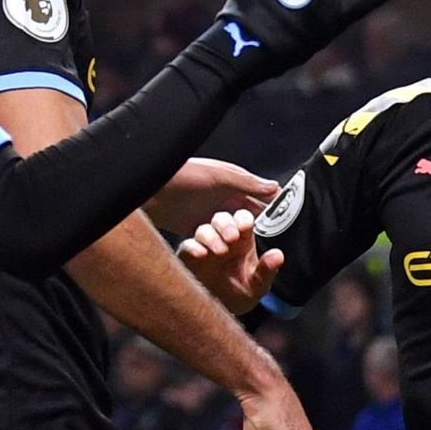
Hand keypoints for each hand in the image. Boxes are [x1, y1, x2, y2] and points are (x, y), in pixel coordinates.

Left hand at [146, 159, 279, 237]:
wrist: (148, 189)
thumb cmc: (183, 175)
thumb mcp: (220, 176)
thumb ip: (248, 183)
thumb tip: (275, 187)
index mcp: (233, 184)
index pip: (260, 197)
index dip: (272, 209)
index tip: (282, 222)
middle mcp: (224, 199)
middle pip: (247, 217)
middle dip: (251, 229)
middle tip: (250, 238)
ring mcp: (210, 214)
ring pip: (230, 231)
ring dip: (230, 239)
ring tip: (230, 246)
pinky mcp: (196, 228)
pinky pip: (212, 240)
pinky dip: (215, 245)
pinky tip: (218, 253)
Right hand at [179, 210, 284, 314]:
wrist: (219, 315)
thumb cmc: (238, 296)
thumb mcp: (257, 287)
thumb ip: (267, 271)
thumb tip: (277, 255)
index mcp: (242, 242)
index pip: (242, 219)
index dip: (243, 219)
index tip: (245, 227)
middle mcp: (222, 240)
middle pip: (221, 219)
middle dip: (226, 224)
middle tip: (232, 237)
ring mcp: (204, 248)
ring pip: (204, 230)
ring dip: (211, 236)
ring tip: (220, 251)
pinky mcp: (188, 259)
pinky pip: (186, 246)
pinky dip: (193, 247)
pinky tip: (201, 254)